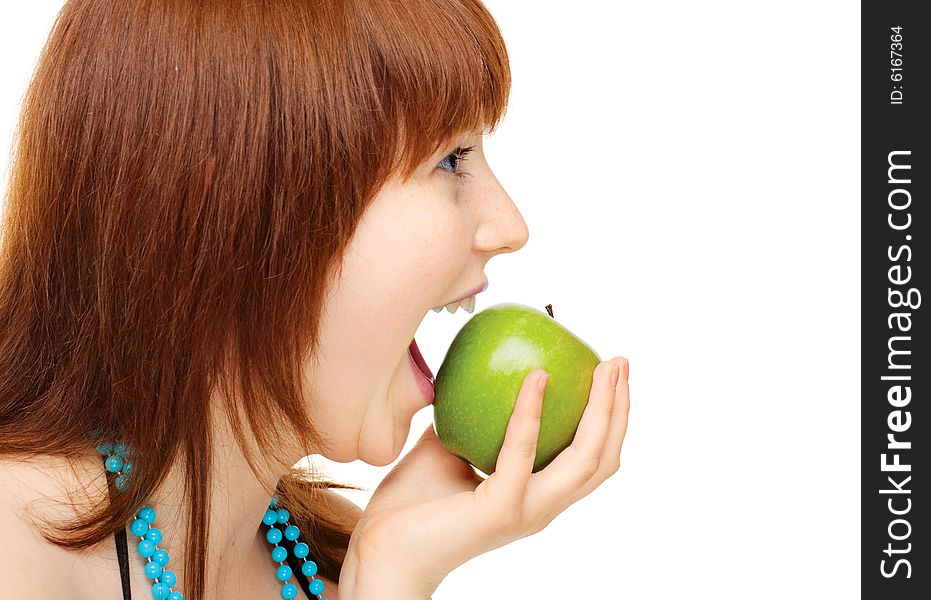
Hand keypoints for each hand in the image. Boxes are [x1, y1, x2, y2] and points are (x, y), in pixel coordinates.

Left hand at [339, 357, 630, 597]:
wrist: (380, 547)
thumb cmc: (412, 503)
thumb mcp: (449, 447)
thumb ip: (472, 417)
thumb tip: (482, 368)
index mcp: (535, 495)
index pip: (590, 459)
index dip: (610, 418)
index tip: (611, 372)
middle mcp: (540, 507)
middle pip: (602, 459)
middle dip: (619, 409)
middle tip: (620, 363)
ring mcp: (525, 512)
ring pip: (584, 461)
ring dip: (601, 411)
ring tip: (602, 369)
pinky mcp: (500, 510)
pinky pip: (521, 452)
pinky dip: (532, 411)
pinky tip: (536, 376)